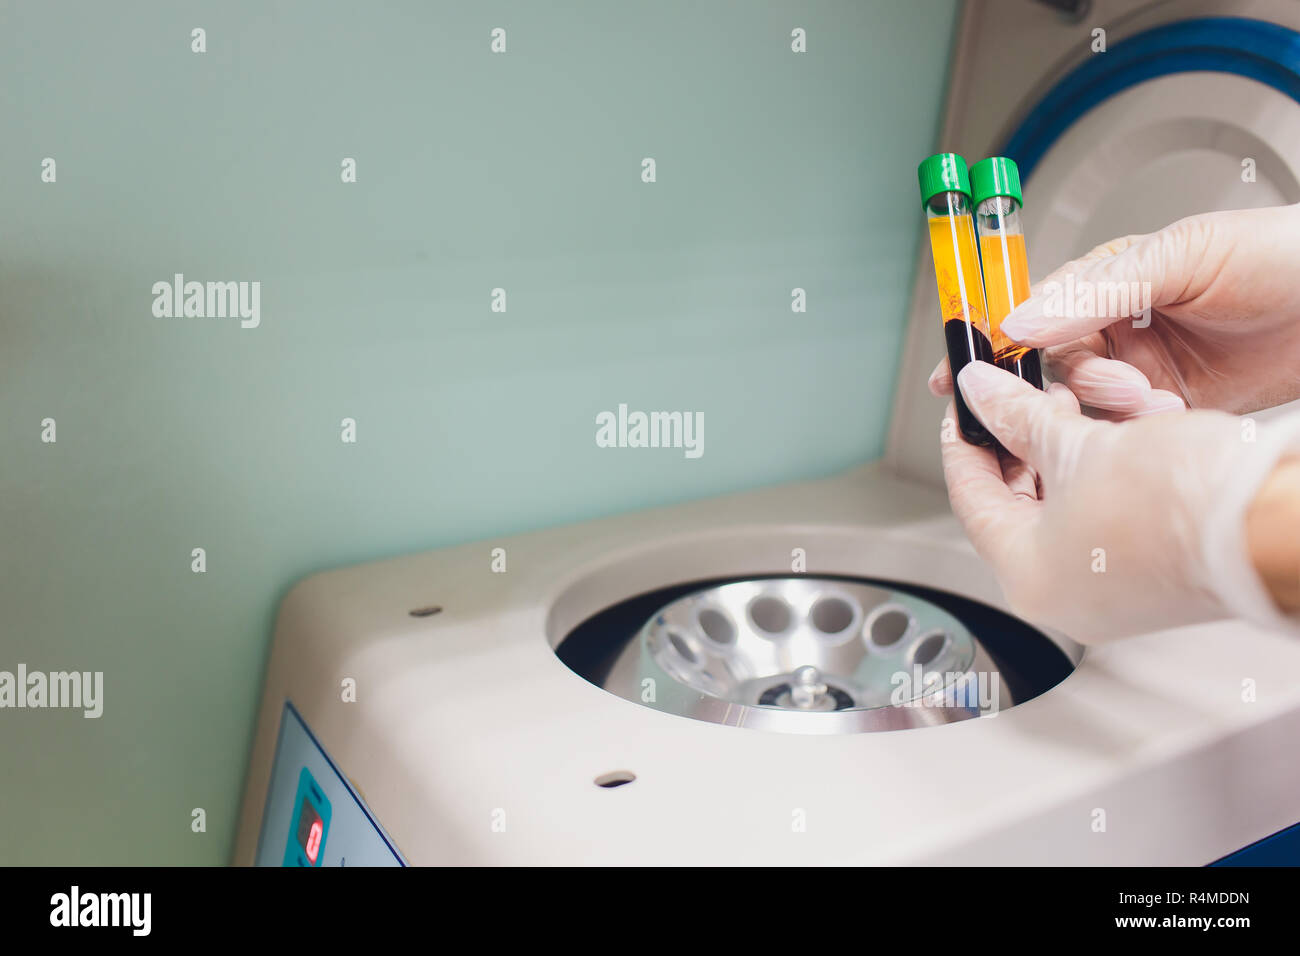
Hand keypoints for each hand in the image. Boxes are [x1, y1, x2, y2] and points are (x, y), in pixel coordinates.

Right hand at [930, 204, 1299, 417]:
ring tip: (1158, 401)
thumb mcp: (1185, 256)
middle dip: (1074, 384)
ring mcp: (1144, 370)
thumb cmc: (1285, 257)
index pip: (1032, 310)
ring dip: (1111, 412)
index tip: (960, 373)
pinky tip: (1168, 421)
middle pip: (1053, 368)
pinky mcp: (1174, 409)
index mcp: (1110, 279)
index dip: (992, 342)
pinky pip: (1129, 431)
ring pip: (1087, 406)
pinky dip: (1137, 434)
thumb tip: (1022, 318)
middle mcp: (1119, 326)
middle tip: (1118, 387)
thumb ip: (1098, 290)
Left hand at [942, 362, 1299, 641]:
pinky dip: (1092, 483)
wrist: (1270, 525)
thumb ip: (1020, 415)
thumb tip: (982, 393)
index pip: (969, 498)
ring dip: (1056, 457)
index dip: (964, 442)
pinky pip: (1097, 527)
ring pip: (1056, 514)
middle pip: (1011, 509)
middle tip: (1015, 400)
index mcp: (1027, 577)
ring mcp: (1105, 597)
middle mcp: (1061, 600)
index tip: (964, 407)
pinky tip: (1102, 440)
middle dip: (1015, 446)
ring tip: (1065, 407)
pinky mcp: (1145, 585)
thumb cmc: (1183, 502)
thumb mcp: (1080, 442)